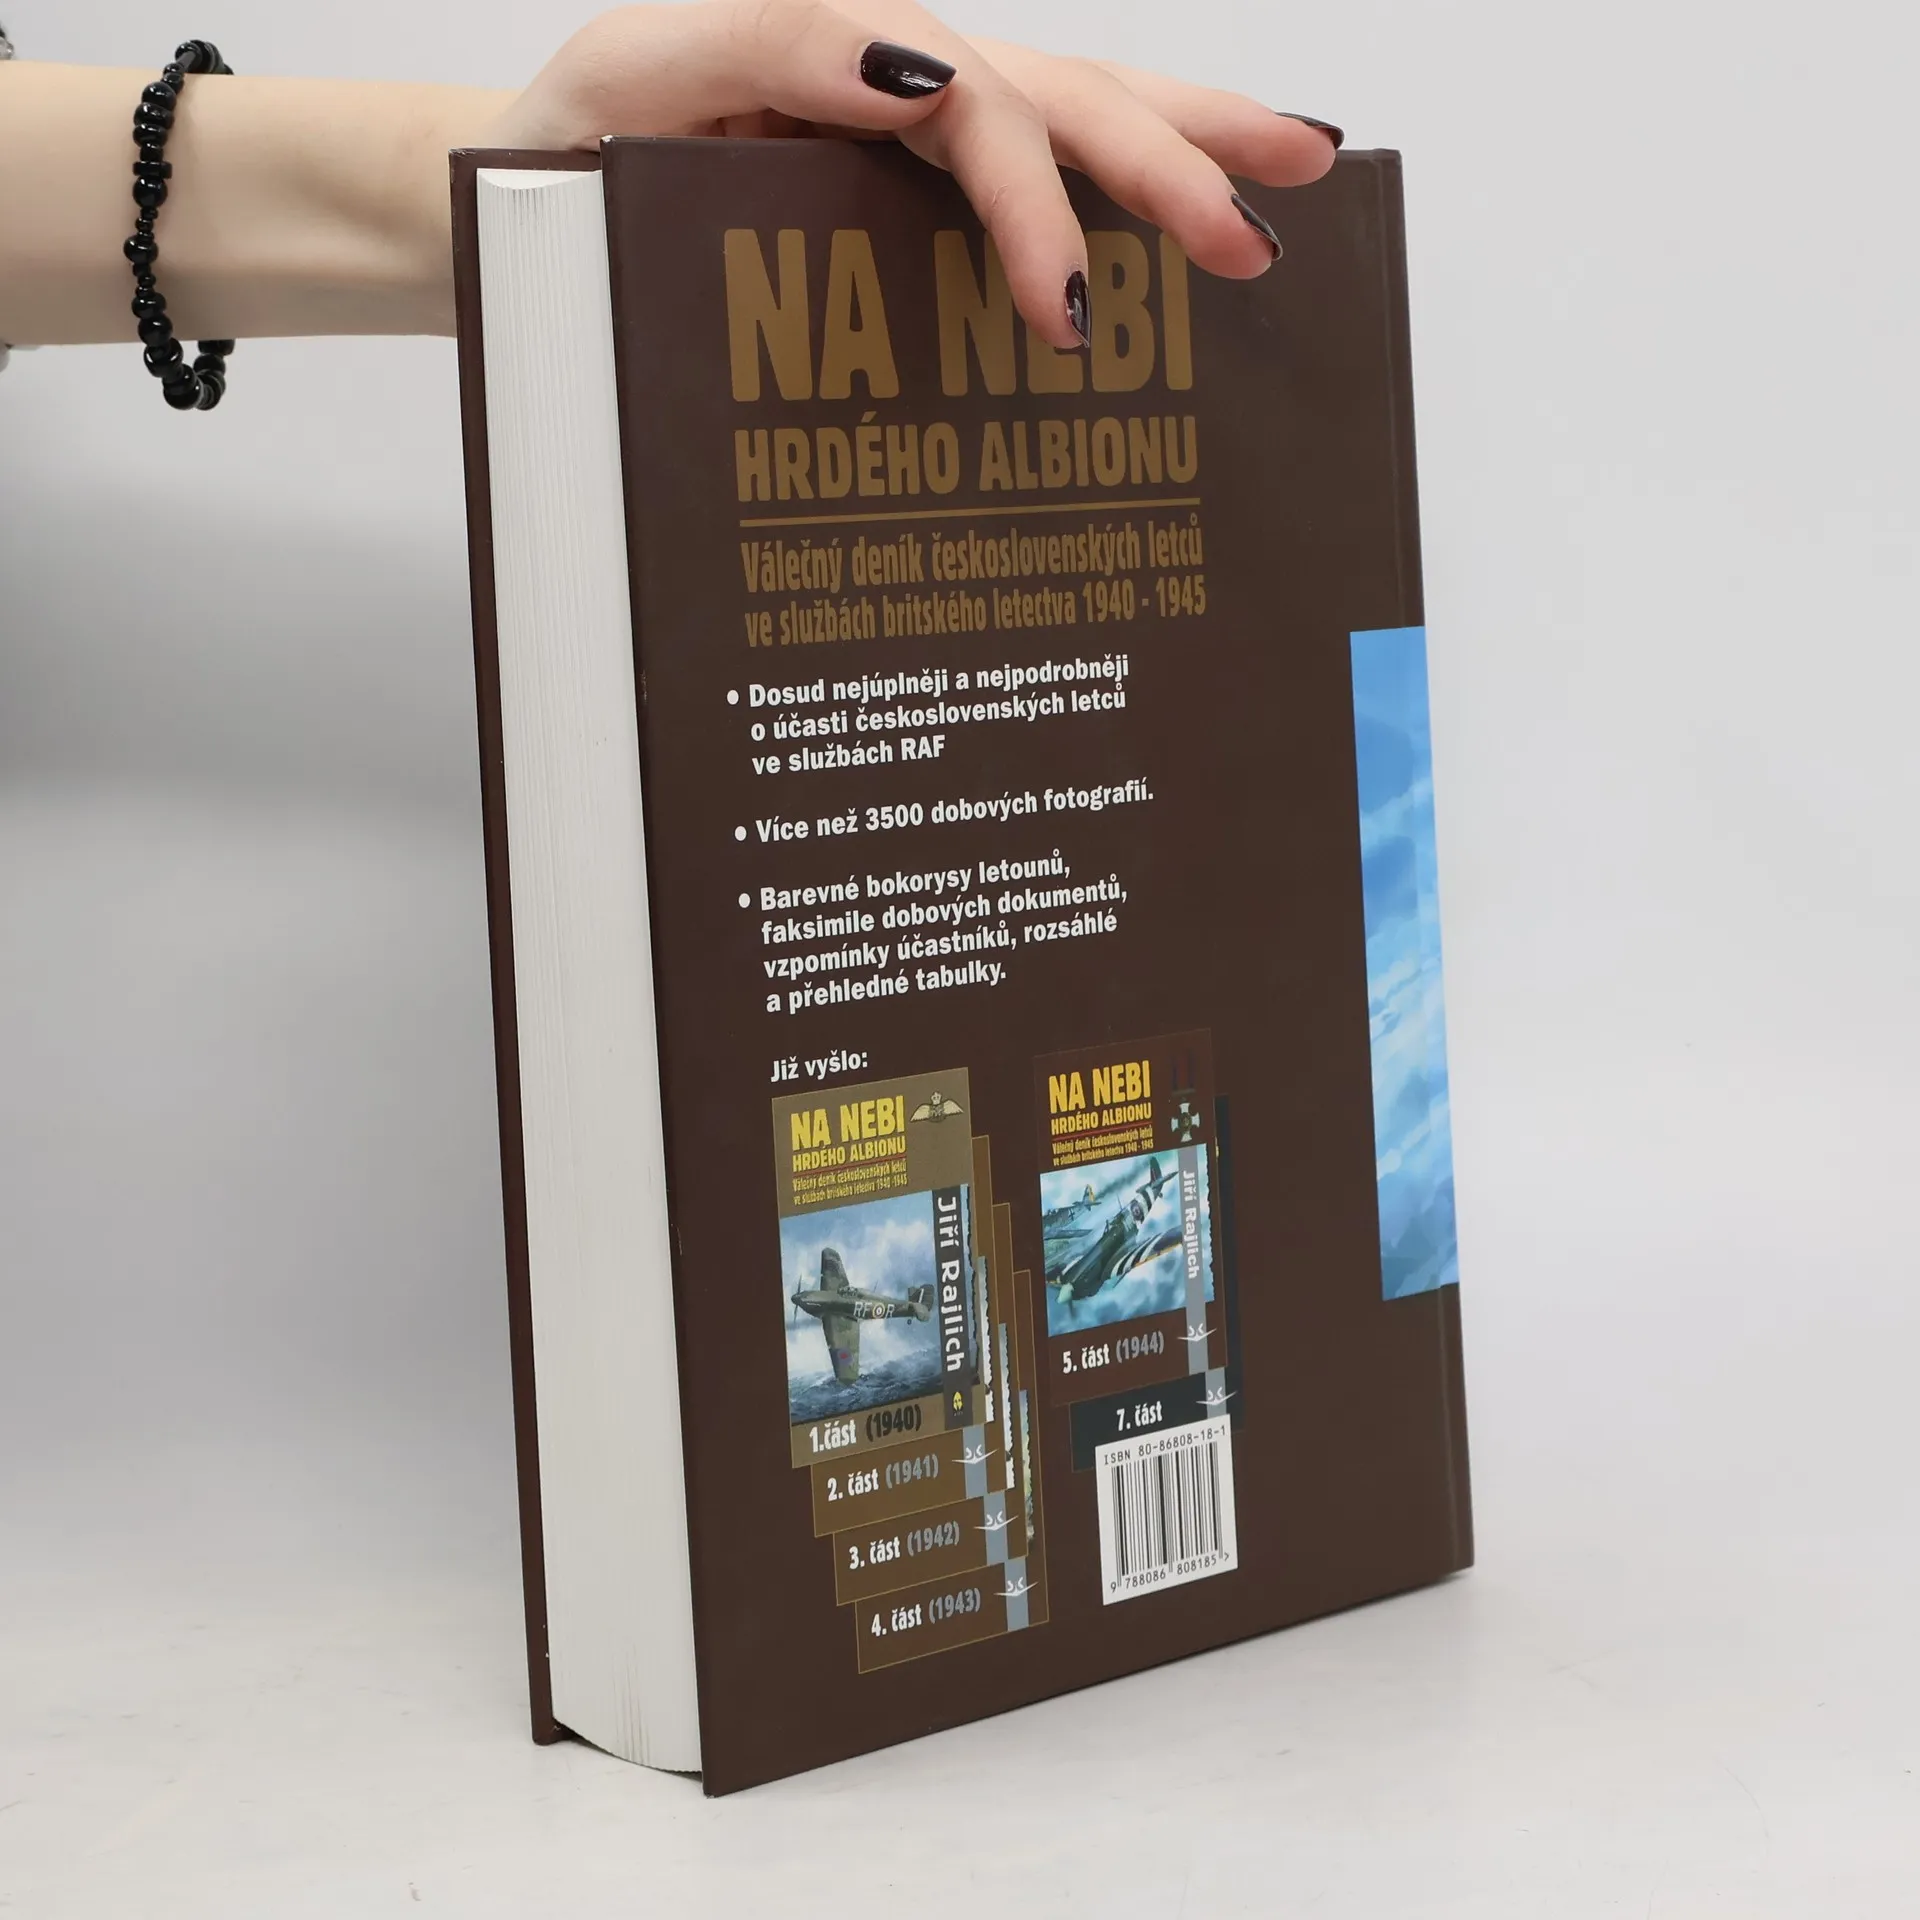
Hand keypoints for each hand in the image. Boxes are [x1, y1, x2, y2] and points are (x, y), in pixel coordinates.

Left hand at [487, 0, 1338, 348]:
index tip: (1067, 315)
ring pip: (1074, 116)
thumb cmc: (567, 141)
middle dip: (1176, 162)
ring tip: (1299, 164)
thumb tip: (923, 72)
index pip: (981, 112)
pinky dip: (1115, 204)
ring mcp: (911, 136)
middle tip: (1259, 242)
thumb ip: (773, 46)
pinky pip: (1027, 188)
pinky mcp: (905, 196)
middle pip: (1068, 95)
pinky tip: (1178, 233)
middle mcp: (898, 85)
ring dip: (1186, 143)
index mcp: (847, 52)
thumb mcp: (639, 75)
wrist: (521, 195)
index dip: (1037, 206)